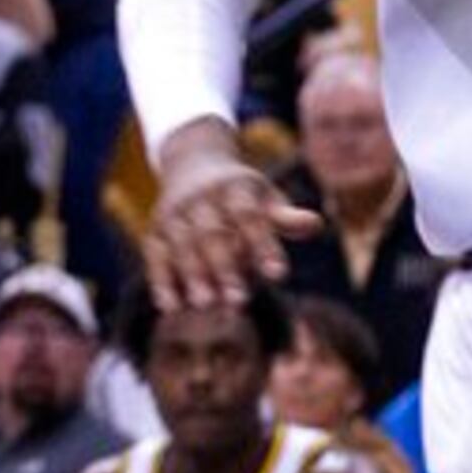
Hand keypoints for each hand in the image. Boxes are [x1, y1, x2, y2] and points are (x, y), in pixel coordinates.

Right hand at [144, 122, 317, 311]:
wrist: (191, 165)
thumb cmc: (241, 195)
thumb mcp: (265, 199)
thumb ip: (287, 218)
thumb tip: (317, 223)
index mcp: (234, 186)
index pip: (248, 215)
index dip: (263, 244)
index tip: (279, 276)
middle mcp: (200, 196)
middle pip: (212, 233)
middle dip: (224, 266)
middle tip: (239, 301)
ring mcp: (174, 212)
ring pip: (182, 244)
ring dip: (193, 275)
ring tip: (205, 305)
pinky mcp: (155, 230)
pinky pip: (155, 255)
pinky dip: (160, 280)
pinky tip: (170, 307)